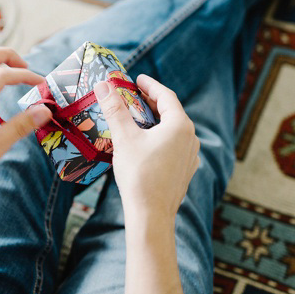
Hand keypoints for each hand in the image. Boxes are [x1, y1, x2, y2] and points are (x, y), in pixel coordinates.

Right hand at [95, 74, 199, 233]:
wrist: (152, 215)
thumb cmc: (139, 175)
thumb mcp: (124, 138)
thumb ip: (115, 109)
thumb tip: (103, 85)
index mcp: (180, 125)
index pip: (166, 96)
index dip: (151, 85)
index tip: (137, 79)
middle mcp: (191, 138)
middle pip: (172, 112)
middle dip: (152, 102)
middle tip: (134, 95)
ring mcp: (191, 155)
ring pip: (174, 130)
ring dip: (157, 121)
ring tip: (139, 117)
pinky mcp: (186, 170)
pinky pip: (175, 145)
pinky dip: (161, 138)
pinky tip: (148, 144)